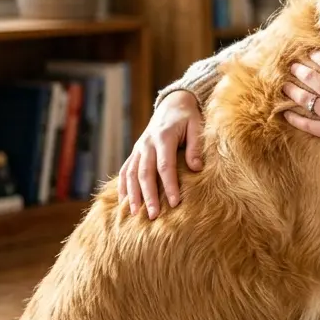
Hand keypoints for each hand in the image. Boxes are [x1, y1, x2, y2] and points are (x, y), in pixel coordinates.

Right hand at [119, 90, 204, 218]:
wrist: (173, 103)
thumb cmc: (188, 117)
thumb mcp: (196, 126)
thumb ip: (196, 146)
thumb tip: (196, 168)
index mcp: (163, 137)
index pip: (165, 166)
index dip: (169, 185)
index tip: (175, 203)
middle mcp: (147, 144)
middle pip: (145, 173)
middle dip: (149, 196)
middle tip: (154, 216)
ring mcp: (139, 148)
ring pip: (132, 174)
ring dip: (133, 195)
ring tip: (136, 214)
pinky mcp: (135, 152)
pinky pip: (125, 171)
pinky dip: (123, 187)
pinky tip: (124, 203)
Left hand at [282, 50, 319, 172]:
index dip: (316, 56)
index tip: (310, 54)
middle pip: (311, 78)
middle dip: (299, 70)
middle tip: (291, 66)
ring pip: (304, 99)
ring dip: (292, 90)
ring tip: (283, 86)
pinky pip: (305, 124)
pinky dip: (294, 118)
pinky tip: (285, 113)